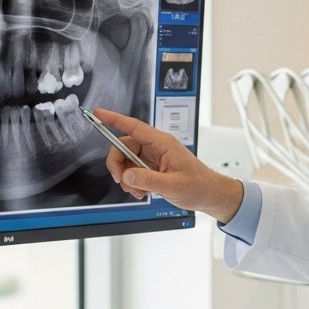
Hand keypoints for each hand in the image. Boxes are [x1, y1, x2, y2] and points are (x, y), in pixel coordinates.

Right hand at [90, 107, 243, 223]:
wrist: (210, 195)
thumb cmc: (199, 186)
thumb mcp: (172, 185)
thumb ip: (148, 180)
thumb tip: (127, 175)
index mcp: (163, 143)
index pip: (134, 127)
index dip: (114, 119)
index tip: (98, 113)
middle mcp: (156, 147)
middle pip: (123, 147)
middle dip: (118, 165)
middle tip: (122, 182)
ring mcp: (154, 157)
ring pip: (126, 161)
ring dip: (126, 178)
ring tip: (138, 191)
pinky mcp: (153, 168)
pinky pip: (133, 171)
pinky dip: (132, 182)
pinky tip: (142, 192)